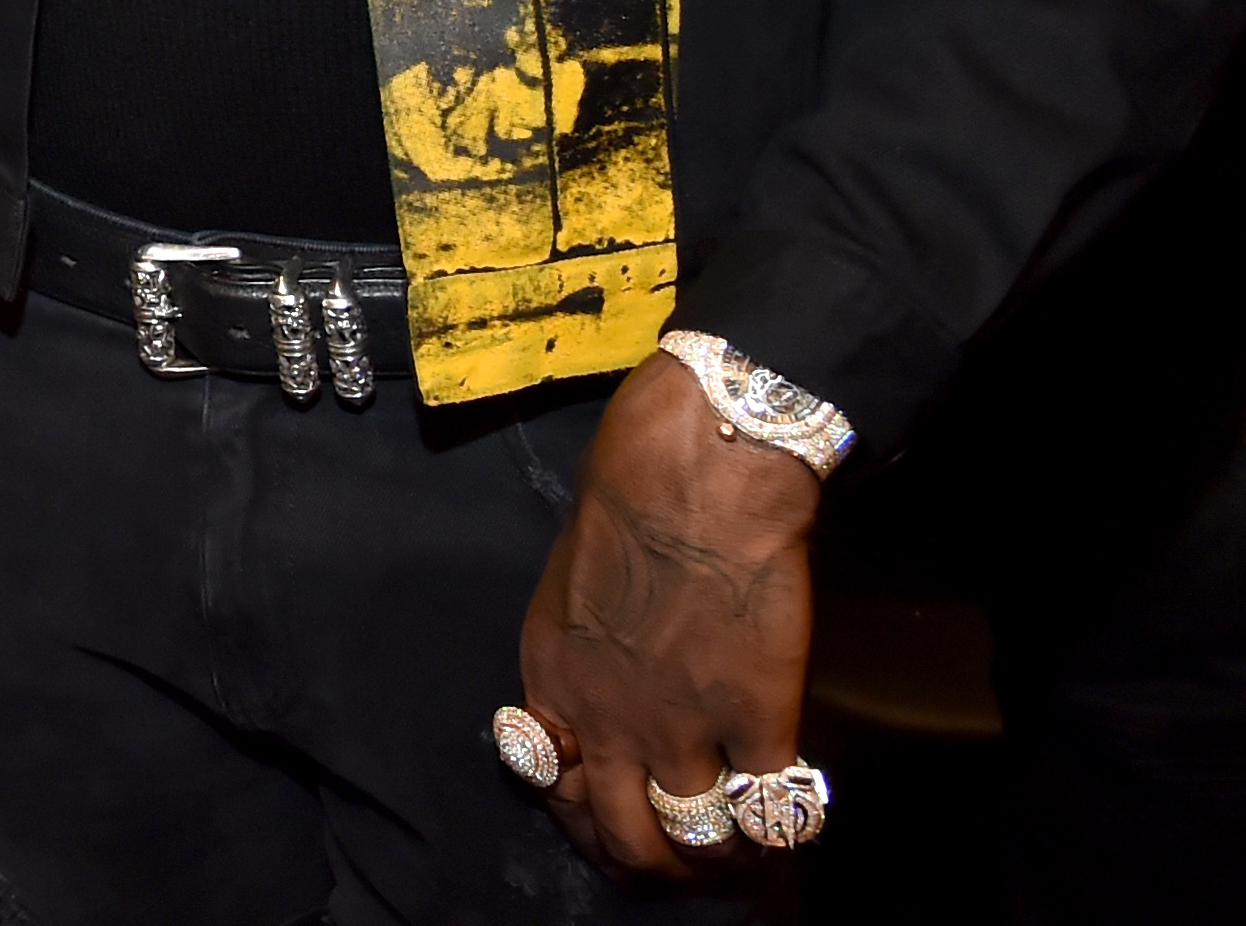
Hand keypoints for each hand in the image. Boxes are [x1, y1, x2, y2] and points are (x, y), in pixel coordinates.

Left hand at [515, 358, 824, 878]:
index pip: (557, 791)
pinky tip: (787, 816)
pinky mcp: (756, 720)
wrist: (695, 477)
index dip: (592, 820)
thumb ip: (586, 653)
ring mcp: (682, 728)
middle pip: (624, 838)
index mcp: (554, 682)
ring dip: (720, 857)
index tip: (620, 823)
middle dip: (653, 864)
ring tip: (738, 850)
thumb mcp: (571, 587)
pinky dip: (781, 825)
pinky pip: (770, 811)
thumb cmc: (628, 500)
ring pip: (696, 840)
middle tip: (683, 862)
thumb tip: (610, 687)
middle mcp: (608, 720)